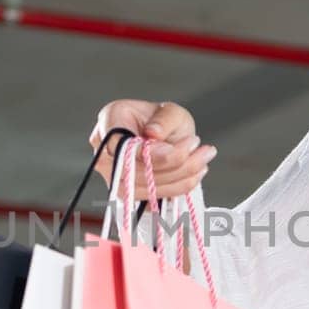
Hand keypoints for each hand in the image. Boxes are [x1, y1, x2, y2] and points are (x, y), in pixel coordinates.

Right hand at [88, 98, 217, 201]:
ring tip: (204, 157)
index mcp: (109, 121)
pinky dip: (179, 186)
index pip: (121, 145)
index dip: (150, 152)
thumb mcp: (171, 111)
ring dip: (182, 176)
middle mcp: (105, 152)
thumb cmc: (164, 121)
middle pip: (134, 169)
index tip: (180, 146)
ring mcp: (114, 176)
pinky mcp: (129, 194)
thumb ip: (164, 120)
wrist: (166, 137)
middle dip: (174, 163)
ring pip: (146, 186)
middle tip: (202, 150)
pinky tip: (196, 172)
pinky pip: (154, 197)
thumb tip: (153, 134)